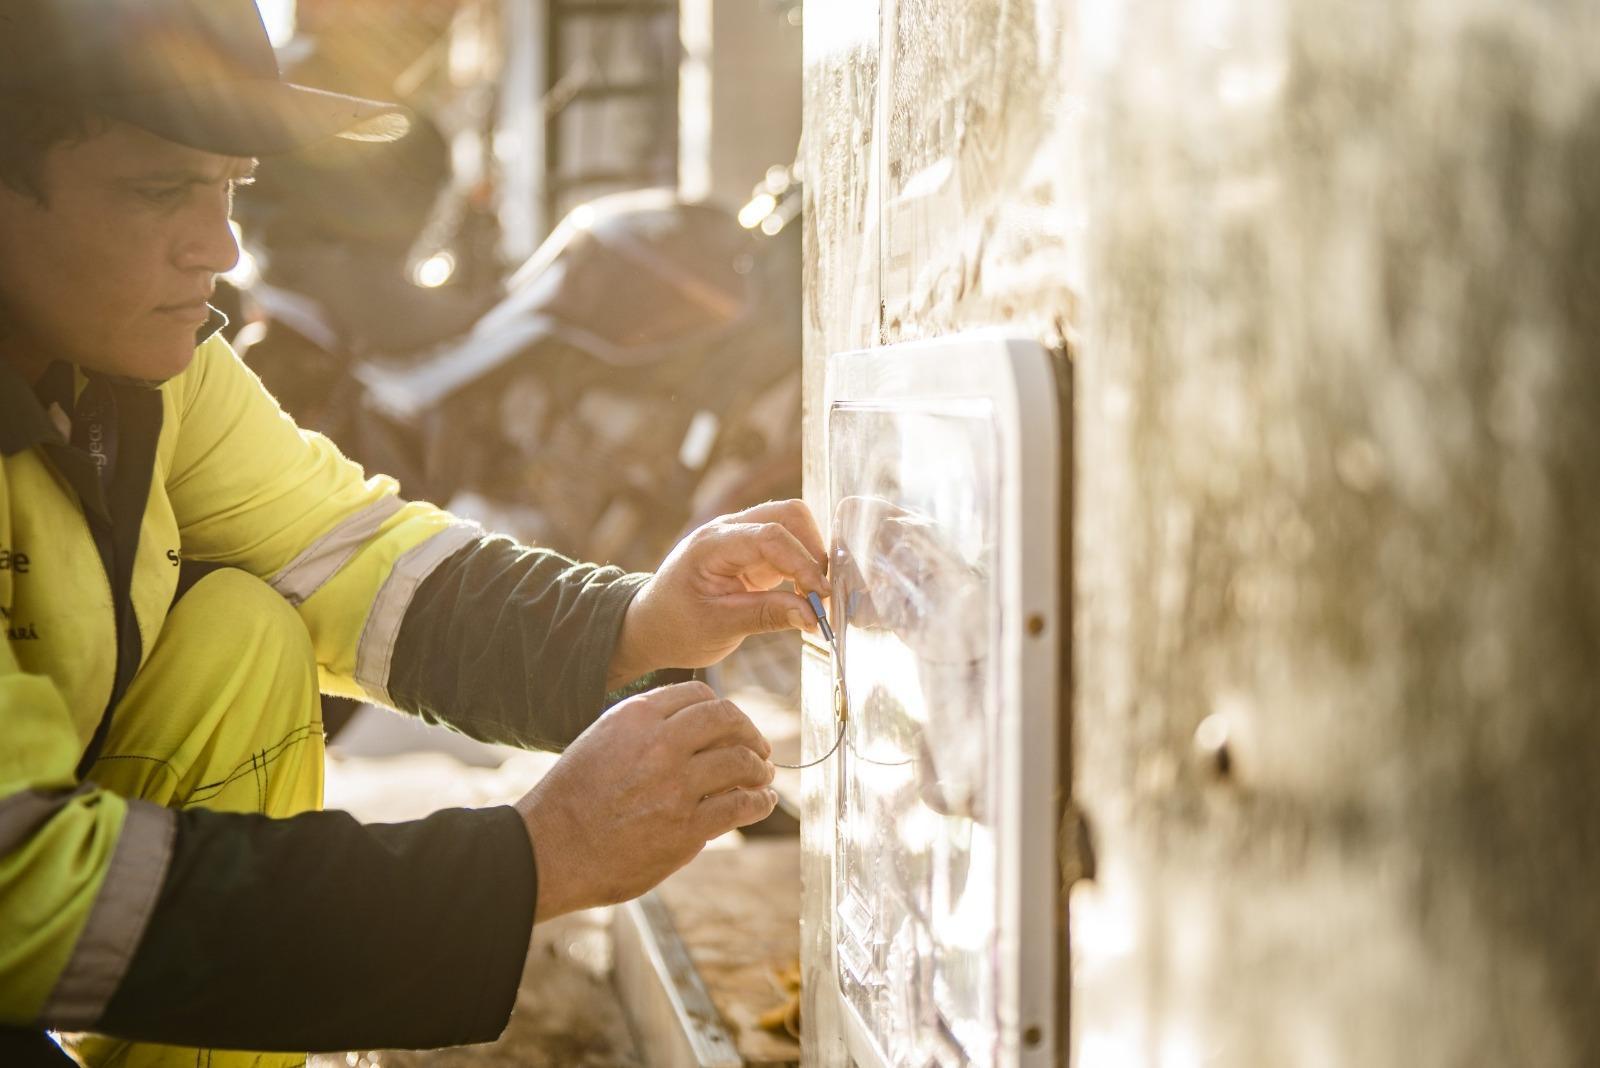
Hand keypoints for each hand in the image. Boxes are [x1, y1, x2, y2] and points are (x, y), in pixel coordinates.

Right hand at [512, 681, 777, 920]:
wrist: (551, 850)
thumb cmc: (572, 799)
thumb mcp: (601, 741)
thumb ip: (644, 729)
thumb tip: (691, 727)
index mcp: (635, 716)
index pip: (699, 695)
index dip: (723, 711)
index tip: (731, 727)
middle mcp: (659, 743)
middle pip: (727, 720)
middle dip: (749, 733)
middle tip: (759, 749)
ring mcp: (675, 786)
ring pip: (741, 762)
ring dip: (760, 769)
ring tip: (763, 777)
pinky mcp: (687, 828)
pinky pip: (741, 805)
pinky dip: (759, 801)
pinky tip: (762, 802)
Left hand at [607, 500, 829, 687]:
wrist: (653, 627)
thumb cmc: (675, 628)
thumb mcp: (717, 629)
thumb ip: (765, 616)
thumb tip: (811, 614)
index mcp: (711, 545)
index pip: (769, 537)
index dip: (802, 563)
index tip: (821, 596)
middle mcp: (728, 530)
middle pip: (787, 515)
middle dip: (812, 551)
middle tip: (821, 595)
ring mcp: (741, 537)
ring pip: (793, 524)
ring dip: (811, 556)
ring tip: (814, 598)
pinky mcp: (753, 552)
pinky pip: (789, 545)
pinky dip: (804, 566)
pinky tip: (806, 596)